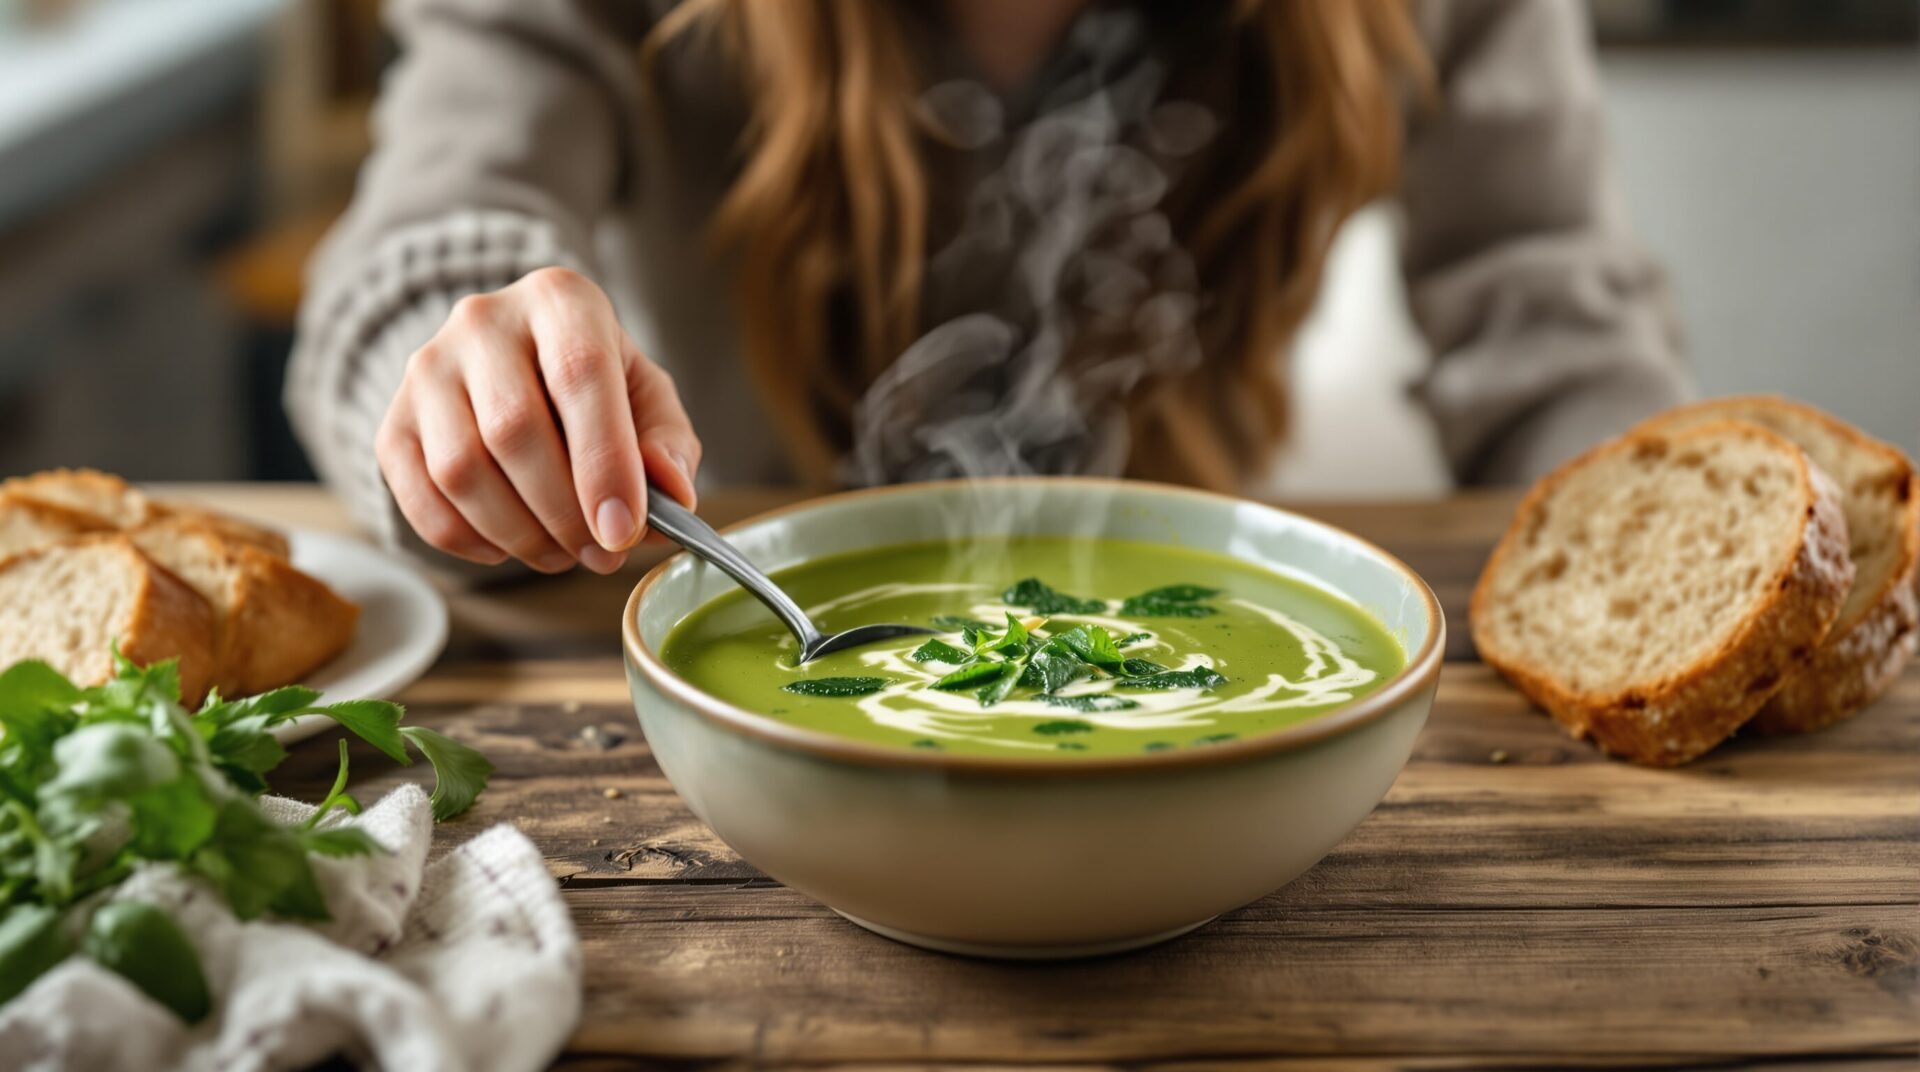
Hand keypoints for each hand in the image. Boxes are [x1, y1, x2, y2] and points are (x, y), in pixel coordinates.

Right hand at [375, 267, 701, 573]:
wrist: (514, 363)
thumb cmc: (594, 386)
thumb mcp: (648, 400)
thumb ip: (668, 447)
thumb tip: (672, 498)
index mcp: (561, 300)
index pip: (581, 376)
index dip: (604, 463)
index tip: (623, 531)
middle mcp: (483, 322)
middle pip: (513, 431)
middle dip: (564, 514)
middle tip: (601, 554)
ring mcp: (427, 369)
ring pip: (461, 470)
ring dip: (519, 534)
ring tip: (561, 553)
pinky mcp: (392, 421)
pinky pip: (419, 499)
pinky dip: (467, 540)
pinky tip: (507, 545)